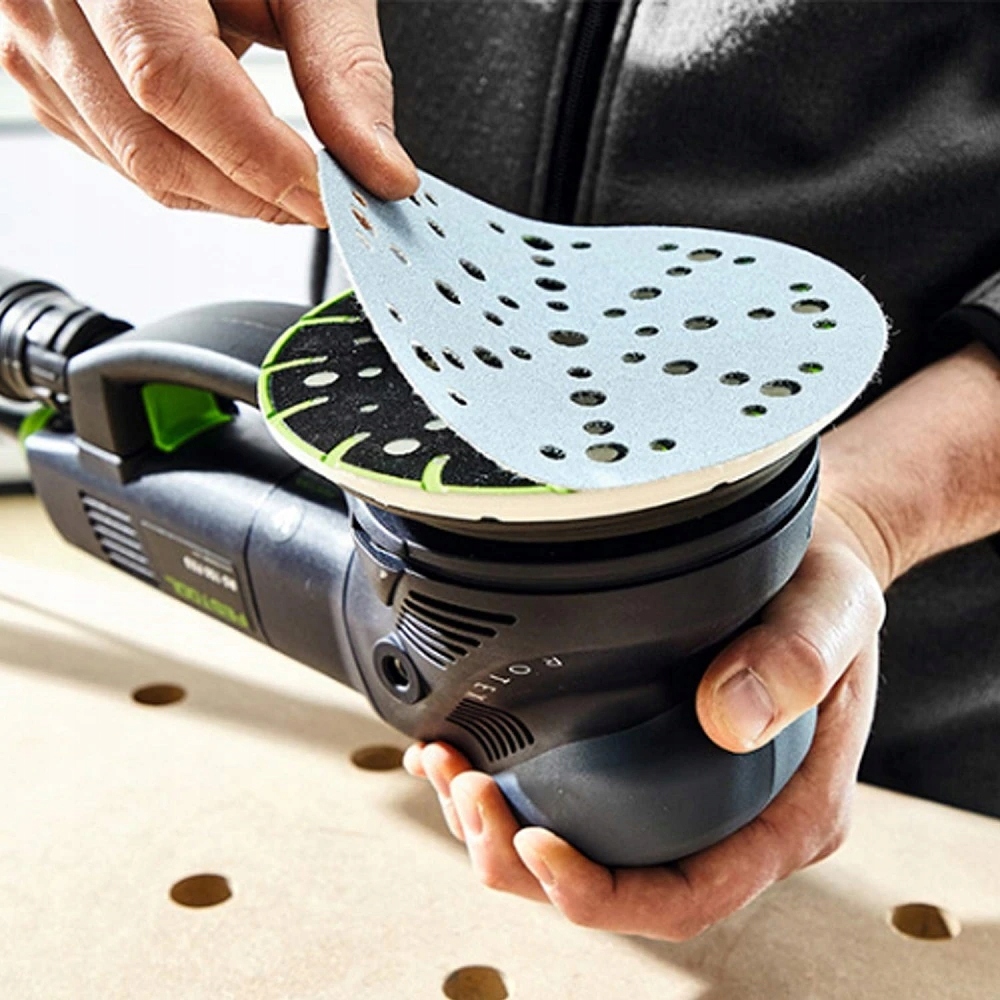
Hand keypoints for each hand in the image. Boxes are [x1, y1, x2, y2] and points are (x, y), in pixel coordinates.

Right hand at [0, 0, 417, 223]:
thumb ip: (344, 71)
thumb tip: (381, 172)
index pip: (170, 77)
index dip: (257, 157)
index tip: (331, 195)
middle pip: (150, 142)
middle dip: (253, 193)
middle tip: (325, 198)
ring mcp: (31, 38)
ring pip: (136, 166)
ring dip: (228, 193)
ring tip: (287, 172)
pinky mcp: (42, 74)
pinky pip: (119, 159)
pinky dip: (192, 175)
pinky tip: (231, 151)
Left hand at [403, 486, 888, 938]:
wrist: (809, 558)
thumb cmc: (825, 587)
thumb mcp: (832, 605)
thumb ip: (798, 656)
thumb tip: (727, 720)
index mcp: (783, 815)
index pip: (685, 897)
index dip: (600, 894)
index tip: (534, 840)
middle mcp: (728, 821)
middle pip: (613, 886)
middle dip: (521, 858)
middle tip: (465, 788)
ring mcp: (683, 798)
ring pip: (580, 850)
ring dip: (499, 828)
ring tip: (446, 769)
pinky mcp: (644, 762)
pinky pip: (572, 801)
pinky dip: (505, 787)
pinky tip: (459, 751)